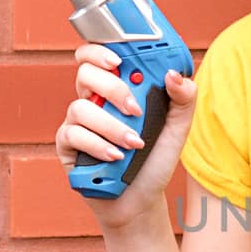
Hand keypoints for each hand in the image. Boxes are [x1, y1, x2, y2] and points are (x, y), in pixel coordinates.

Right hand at [54, 43, 196, 232]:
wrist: (141, 200)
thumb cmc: (154, 160)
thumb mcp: (177, 129)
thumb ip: (183, 99)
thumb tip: (173, 74)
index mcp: (116, 89)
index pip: (98, 57)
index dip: (101, 50)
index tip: (119, 61)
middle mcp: (93, 101)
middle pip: (85, 74)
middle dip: (112, 88)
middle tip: (135, 109)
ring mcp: (78, 123)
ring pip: (80, 108)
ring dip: (111, 126)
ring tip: (134, 144)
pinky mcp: (67, 146)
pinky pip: (73, 135)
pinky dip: (97, 145)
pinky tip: (116, 156)